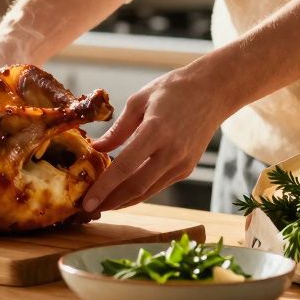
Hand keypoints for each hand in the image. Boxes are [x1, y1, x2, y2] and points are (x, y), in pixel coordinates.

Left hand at [82, 65, 234, 211]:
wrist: (213, 91)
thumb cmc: (173, 90)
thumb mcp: (138, 100)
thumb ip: (117, 129)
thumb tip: (96, 148)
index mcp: (156, 131)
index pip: (124, 167)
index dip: (103, 188)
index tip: (86, 202)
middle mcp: (171, 152)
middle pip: (136, 187)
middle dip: (110, 202)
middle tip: (88, 210)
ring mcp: (182, 163)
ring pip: (148, 191)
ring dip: (123, 201)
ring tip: (101, 205)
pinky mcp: (187, 169)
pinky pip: (158, 185)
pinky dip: (138, 191)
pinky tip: (121, 191)